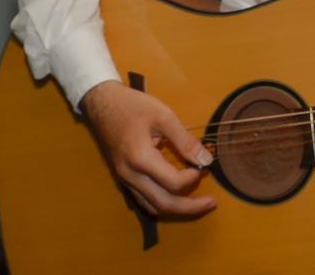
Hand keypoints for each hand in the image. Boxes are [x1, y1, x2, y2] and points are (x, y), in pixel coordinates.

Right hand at [81, 80, 216, 216]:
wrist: (102, 104)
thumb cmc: (133, 106)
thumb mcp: (164, 116)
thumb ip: (185, 141)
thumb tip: (207, 160)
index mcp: (140, 159)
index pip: (172, 183)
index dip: (193, 178)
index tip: (204, 165)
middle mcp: (130, 176)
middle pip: (163, 204)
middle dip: (190, 207)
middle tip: (212, 203)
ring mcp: (125, 180)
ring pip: (152, 207)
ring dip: (177, 209)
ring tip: (198, 204)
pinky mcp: (124, 179)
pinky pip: (144, 200)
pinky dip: (163, 203)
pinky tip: (177, 197)